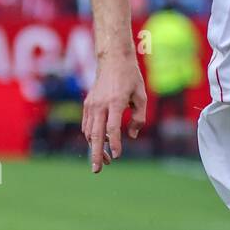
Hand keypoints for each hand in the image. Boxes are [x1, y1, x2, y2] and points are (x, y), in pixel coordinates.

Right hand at [82, 52, 146, 172]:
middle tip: (97, 170)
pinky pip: (87, 125)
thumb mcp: (141, 96)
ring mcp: (92, 104)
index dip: (115, 144)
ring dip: (95, 148)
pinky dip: (92, 137)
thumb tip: (132, 135)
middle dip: (96, 154)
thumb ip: (139, 117)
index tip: (117, 156)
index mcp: (116, 102)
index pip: (112, 128)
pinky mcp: (88, 104)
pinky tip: (99, 145)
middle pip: (96, 134)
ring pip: (90, 132)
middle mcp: (100, 105)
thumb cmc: (130, 78)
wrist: (112, 60)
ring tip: (103, 161)